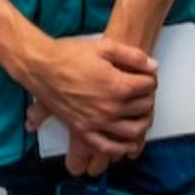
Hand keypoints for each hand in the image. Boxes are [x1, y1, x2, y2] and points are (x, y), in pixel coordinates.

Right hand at [18, 37, 156, 169]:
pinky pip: (107, 146)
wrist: (41, 67)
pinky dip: (121, 148)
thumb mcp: (105, 47)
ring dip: (142, 122)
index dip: (150, 78)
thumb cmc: (70, 55)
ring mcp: (96, 122)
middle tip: (143, 91)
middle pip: (143, 107)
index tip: (145, 76)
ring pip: (132, 130)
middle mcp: (110, 107)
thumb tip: (153, 67)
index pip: (148, 86)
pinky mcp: (82, 130)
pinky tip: (128, 143)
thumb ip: (133, 56)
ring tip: (141, 114)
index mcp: (118, 86)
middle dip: (148, 97)